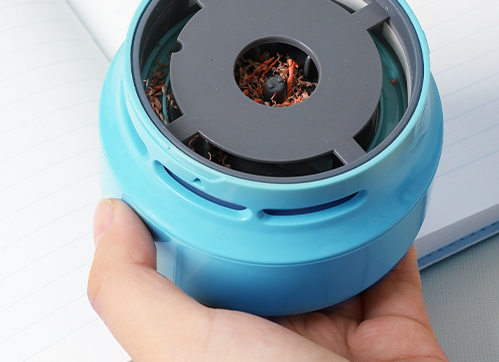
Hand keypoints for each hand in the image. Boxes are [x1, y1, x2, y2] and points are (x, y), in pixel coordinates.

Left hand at [88, 199, 448, 361]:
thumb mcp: (179, 351)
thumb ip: (132, 289)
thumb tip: (107, 221)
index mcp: (216, 347)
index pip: (199, 267)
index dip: (194, 217)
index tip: (192, 168)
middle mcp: (272, 340)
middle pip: (271, 254)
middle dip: (272, 208)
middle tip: (267, 156)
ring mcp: (333, 334)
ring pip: (334, 253)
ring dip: (336, 211)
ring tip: (324, 167)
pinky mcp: (389, 328)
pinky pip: (392, 263)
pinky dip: (391, 230)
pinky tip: (380, 198)